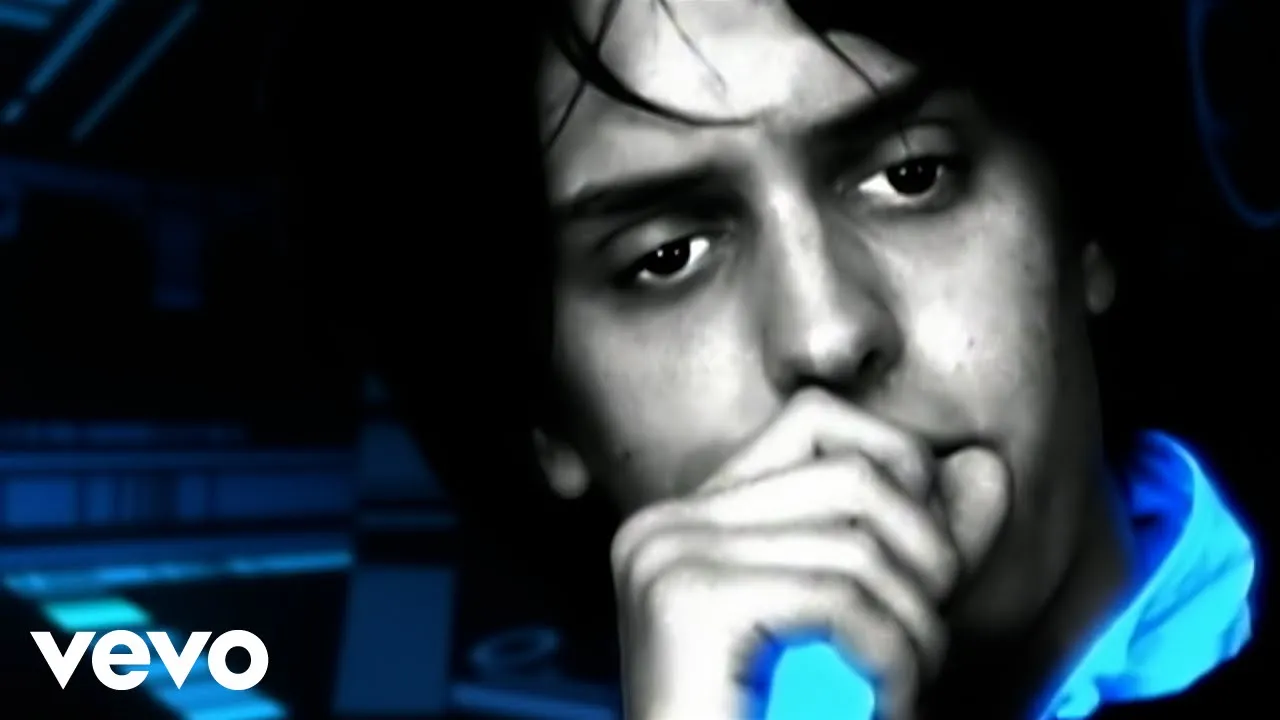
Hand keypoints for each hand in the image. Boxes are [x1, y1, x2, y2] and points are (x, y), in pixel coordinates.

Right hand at [611, 389, 1009, 719]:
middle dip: (925, 557)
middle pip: (852, 474)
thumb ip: (913, 547)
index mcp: (691, 519)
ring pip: (858, 542)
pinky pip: (842, 596)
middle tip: (921, 642)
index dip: (899, 472)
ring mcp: (668, 557)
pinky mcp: (689, 602)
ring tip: (898, 686)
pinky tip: (882, 704)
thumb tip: (983, 466)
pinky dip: (891, 658)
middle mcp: (666, 524)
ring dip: (913, 627)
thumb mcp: (864, 621)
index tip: (926, 564)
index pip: (817, 419)